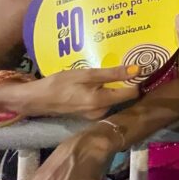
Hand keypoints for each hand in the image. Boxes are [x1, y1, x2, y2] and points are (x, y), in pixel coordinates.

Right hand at [20, 66, 139, 119]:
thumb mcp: (85, 74)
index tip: (142, 67)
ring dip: (115, 85)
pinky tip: (102, 80)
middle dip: (127, 81)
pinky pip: (105, 101)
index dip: (138, 80)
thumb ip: (111, 73)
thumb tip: (136, 70)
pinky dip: (106, 90)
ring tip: (116, 69)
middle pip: (124, 96)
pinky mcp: (89, 113)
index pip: (132, 93)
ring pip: (114, 98)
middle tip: (128, 64)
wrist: (36, 99)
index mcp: (102, 102)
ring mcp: (95, 114)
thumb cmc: (59, 84)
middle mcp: (102, 112)